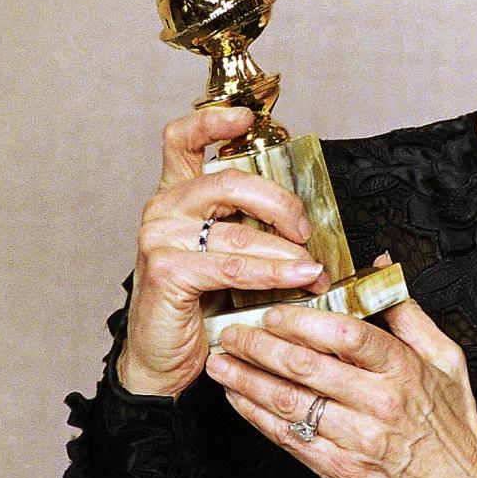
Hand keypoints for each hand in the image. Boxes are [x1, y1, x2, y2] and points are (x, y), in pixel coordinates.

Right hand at [116, 106, 331, 397]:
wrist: (163, 360)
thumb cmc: (198, 308)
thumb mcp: (225, 256)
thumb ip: (249, 228)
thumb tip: (305, 220)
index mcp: (176, 196)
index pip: (182, 140)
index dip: (213, 121)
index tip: (246, 117)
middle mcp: (163, 209)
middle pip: (228, 180)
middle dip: (279, 201)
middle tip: (306, 228)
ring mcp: (160, 238)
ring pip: (238, 230)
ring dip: (286, 250)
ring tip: (316, 268)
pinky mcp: (167, 270)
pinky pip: (232, 265)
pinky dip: (272, 272)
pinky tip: (299, 278)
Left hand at [203, 255, 476, 477]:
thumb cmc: (454, 429)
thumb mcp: (447, 361)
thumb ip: (408, 314)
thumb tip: (378, 268)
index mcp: (404, 369)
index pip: (346, 333)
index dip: (303, 320)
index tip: (274, 311)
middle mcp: (381, 402)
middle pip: (307, 366)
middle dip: (260, 345)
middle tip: (232, 332)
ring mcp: (359, 439)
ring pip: (291, 402)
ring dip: (248, 380)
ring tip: (221, 363)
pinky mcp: (342, 471)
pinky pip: (290, 438)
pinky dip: (258, 417)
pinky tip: (238, 400)